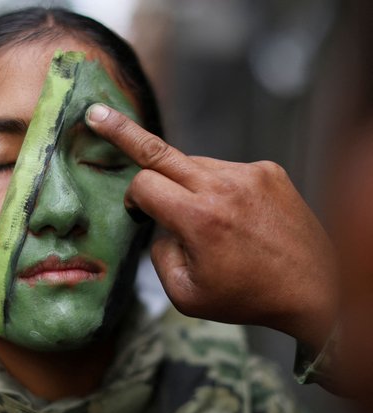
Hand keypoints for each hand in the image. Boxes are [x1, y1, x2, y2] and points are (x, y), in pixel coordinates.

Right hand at [86, 103, 337, 350]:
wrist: (317, 290)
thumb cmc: (250, 297)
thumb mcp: (186, 295)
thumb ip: (158, 255)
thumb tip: (158, 225)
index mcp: (199, 219)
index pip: (143, 185)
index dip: (133, 199)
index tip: (137, 211)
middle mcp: (223, 186)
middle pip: (158, 150)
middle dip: (123, 133)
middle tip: (97, 115)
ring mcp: (248, 173)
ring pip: (192, 163)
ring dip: (184, 182)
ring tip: (207, 217)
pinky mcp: (267, 170)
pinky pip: (223, 168)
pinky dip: (216, 186)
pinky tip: (233, 214)